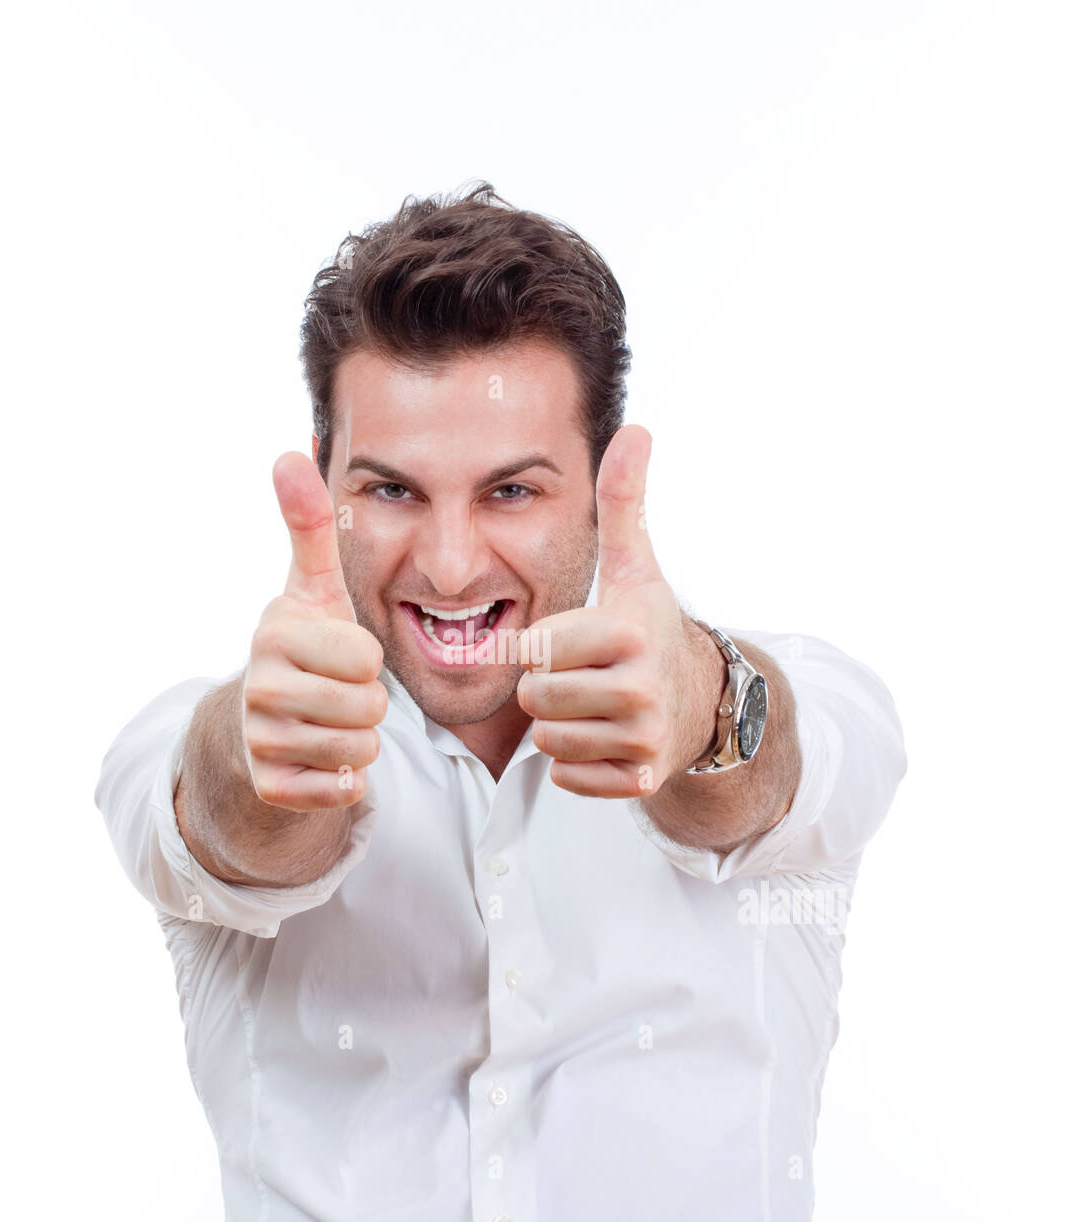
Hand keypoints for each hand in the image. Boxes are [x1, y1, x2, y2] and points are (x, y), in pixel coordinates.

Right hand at [242, 451, 386, 810]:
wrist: (263, 721)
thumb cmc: (306, 645)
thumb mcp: (314, 585)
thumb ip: (311, 523)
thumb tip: (292, 449)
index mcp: (276, 631)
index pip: (365, 656)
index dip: (368, 658)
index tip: (342, 652)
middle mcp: (259, 685)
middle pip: (366, 706)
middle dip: (369, 703)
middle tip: (342, 692)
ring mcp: (260, 739)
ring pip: (358, 749)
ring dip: (360, 740)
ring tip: (333, 721)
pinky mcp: (269, 786)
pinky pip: (339, 791)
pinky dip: (345, 780)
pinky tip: (325, 760)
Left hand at [516, 426, 717, 797]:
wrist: (701, 697)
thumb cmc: (646, 625)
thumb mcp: (633, 564)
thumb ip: (622, 500)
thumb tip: (636, 429)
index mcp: (626, 632)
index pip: (534, 649)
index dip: (540, 644)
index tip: (568, 639)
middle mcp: (639, 688)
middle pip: (535, 699)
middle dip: (544, 687)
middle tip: (576, 674)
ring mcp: (643, 738)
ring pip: (548, 741)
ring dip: (558, 725)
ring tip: (589, 704)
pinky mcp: (641, 779)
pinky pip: (569, 778)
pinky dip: (576, 763)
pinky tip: (600, 736)